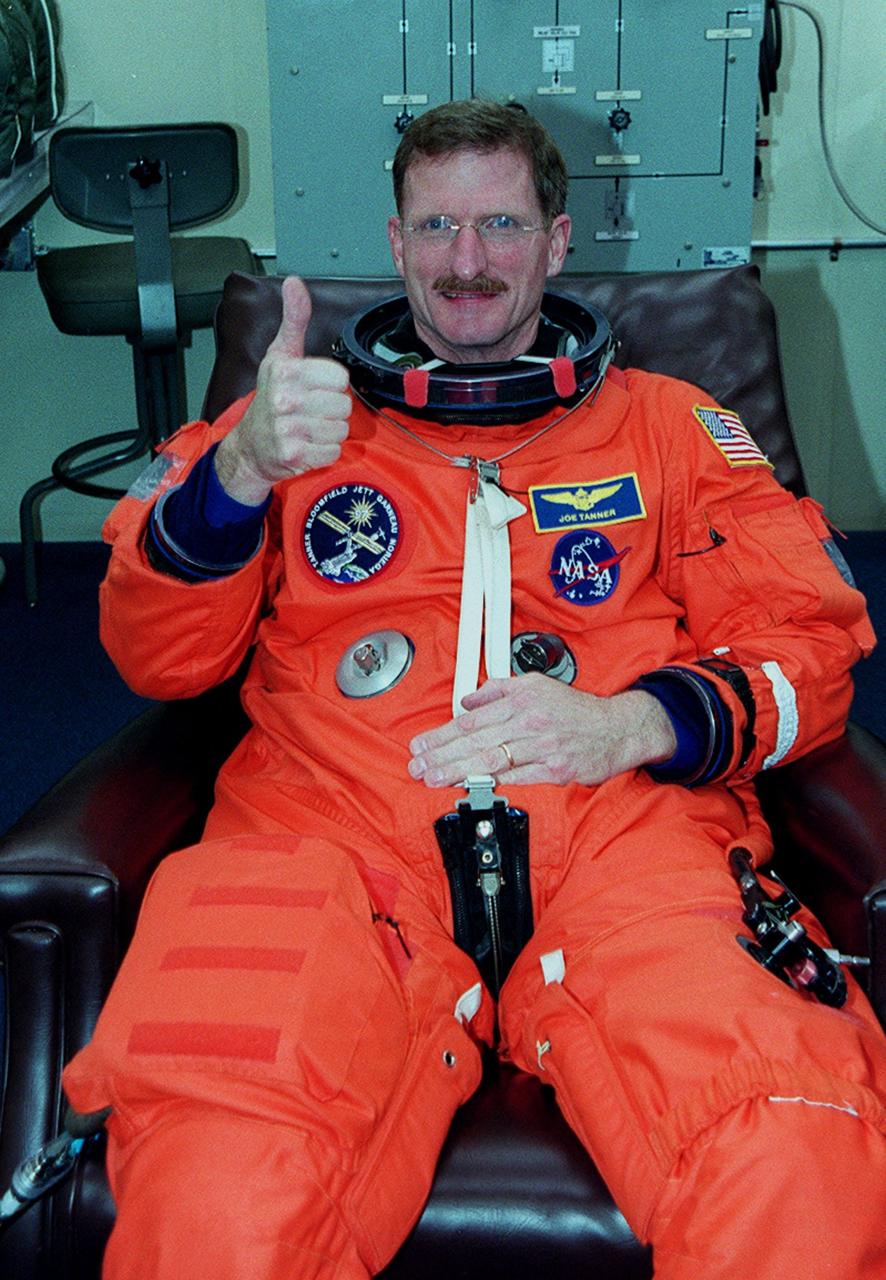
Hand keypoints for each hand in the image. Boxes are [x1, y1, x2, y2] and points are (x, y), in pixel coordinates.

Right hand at [214, 276, 351, 504]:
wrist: (250, 446)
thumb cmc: (269, 398)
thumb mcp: (280, 355)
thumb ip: (294, 320)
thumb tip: (295, 283)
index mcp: (285, 371)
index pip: (340, 378)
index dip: (331, 384)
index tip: (314, 388)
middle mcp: (284, 400)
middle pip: (343, 405)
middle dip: (332, 409)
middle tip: (311, 410)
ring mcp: (288, 429)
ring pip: (340, 430)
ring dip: (329, 431)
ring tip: (309, 427)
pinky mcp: (294, 455)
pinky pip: (333, 452)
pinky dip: (324, 452)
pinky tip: (307, 444)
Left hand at [408, 674, 676, 787]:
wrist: (617, 728)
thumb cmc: (575, 710)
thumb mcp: (537, 685)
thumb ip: (499, 690)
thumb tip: (468, 700)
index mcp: (522, 700)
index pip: (472, 719)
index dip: (442, 734)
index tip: (422, 745)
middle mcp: (529, 722)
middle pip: (476, 740)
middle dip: (442, 755)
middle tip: (418, 766)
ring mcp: (542, 747)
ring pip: (492, 760)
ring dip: (458, 771)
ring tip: (434, 778)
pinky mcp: (555, 770)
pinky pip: (518, 777)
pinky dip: (493, 782)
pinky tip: (471, 786)